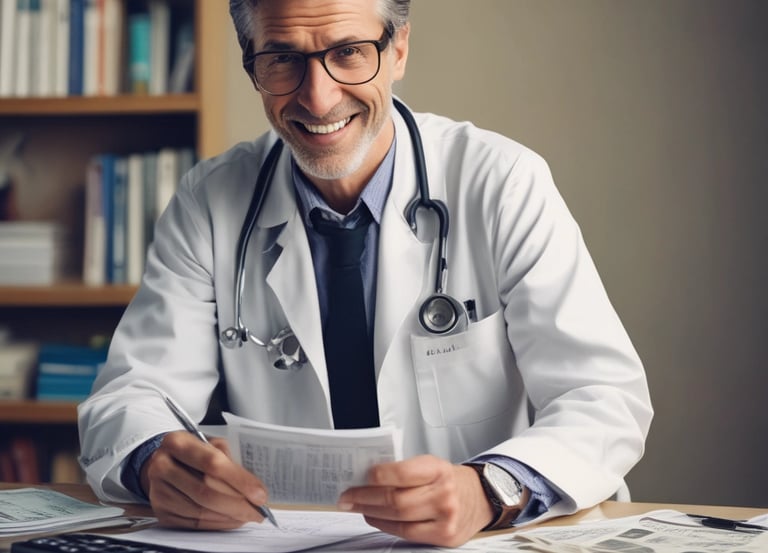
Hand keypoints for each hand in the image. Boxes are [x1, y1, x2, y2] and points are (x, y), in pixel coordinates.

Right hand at [139, 431, 268, 528]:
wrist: (162, 462)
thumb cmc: (193, 452)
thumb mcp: (210, 443)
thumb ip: (229, 459)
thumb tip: (254, 484)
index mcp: (178, 442)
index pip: (213, 463)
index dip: (239, 480)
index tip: (259, 493)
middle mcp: (163, 466)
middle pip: (206, 492)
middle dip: (238, 504)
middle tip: (258, 510)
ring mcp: (159, 491)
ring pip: (200, 511)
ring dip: (229, 517)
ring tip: (248, 515)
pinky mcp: (160, 511)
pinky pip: (193, 524)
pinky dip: (216, 524)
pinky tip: (230, 520)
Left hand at [336, 454, 493, 547]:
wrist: (480, 497)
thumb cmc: (449, 480)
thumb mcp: (432, 465)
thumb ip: (404, 470)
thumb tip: (367, 477)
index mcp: (438, 469)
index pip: (402, 473)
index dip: (376, 476)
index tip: (360, 477)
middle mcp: (443, 493)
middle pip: (395, 499)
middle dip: (364, 498)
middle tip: (347, 496)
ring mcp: (444, 517)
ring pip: (398, 518)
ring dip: (370, 512)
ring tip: (356, 506)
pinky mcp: (443, 536)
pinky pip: (406, 534)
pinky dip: (385, 525)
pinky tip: (375, 518)